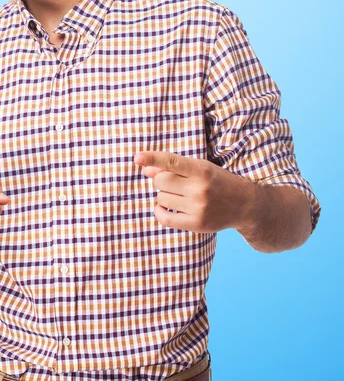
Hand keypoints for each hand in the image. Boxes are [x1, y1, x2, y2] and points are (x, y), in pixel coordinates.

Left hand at [134, 151, 253, 232]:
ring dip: (163, 195)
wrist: (245, 205)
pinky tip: (165, 207)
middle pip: (161, 181)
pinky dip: (160, 211)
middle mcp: (200, 189)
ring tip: (178, 195)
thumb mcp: (200, 168)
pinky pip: (164, 218)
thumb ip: (173, 167)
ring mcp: (198, 208)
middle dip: (161, 180)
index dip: (153, 158)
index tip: (137, 158)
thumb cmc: (218, 182)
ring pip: (161, 198)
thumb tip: (145, 169)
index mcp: (202, 170)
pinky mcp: (196, 224)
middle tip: (174, 182)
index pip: (172, 162)